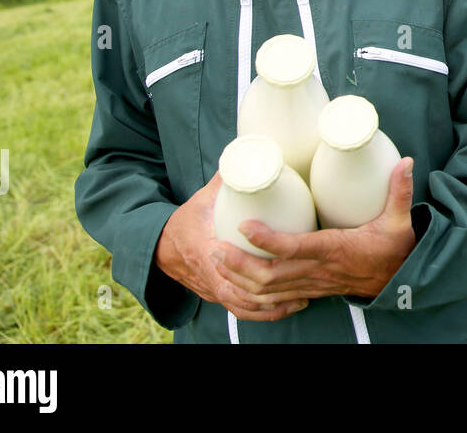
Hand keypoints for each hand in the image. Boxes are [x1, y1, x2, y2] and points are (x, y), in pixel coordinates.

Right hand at [154, 172, 306, 320]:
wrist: (162, 246)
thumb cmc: (186, 220)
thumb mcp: (204, 197)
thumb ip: (227, 179)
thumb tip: (248, 154)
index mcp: (205, 250)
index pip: (226, 265)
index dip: (251, 266)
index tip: (280, 260)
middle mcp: (210, 276)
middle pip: (241, 292)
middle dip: (272, 293)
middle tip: (303, 282)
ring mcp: (214, 290)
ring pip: (244, 306)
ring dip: (272, 306)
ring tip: (302, 299)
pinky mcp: (220, 297)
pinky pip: (242, 310)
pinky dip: (264, 313)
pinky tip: (288, 308)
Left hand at [211, 157, 416, 306]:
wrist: (400, 280)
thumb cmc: (395, 248)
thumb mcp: (399, 219)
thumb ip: (399, 190)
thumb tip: (406, 160)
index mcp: (335, 249)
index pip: (295, 248)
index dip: (268, 240)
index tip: (245, 225)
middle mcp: (318, 270)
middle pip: (270, 275)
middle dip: (239, 264)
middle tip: (215, 247)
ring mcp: (312, 283)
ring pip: (267, 290)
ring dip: (239, 278)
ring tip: (217, 259)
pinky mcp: (309, 289)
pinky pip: (274, 298)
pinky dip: (252, 293)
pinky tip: (236, 281)